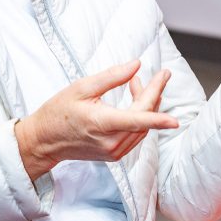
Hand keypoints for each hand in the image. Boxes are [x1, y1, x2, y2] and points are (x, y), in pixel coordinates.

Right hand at [15, 61, 177, 179]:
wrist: (44, 141)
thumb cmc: (59, 111)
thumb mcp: (81, 88)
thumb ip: (111, 77)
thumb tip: (137, 65)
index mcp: (102, 124)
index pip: (136, 121)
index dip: (158, 119)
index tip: (175, 120)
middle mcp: (111, 142)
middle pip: (144, 119)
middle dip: (155, 95)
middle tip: (162, 74)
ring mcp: (114, 151)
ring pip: (142, 127)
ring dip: (147, 104)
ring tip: (138, 83)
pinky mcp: (115, 154)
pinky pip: (136, 134)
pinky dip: (140, 117)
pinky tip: (134, 99)